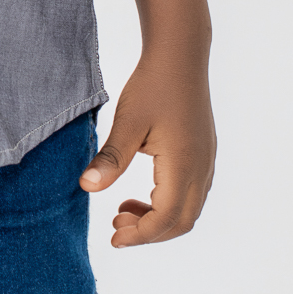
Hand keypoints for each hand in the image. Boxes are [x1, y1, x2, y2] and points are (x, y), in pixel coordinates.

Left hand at [79, 50, 215, 246]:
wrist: (180, 54)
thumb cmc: (152, 84)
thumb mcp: (127, 121)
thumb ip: (111, 158)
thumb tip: (86, 188)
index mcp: (184, 166)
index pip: (166, 219)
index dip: (140, 236)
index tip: (113, 239)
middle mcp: (201, 169)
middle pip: (181, 222)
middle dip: (149, 232)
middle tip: (115, 225)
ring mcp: (206, 161)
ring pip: (189, 209)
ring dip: (159, 219)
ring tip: (123, 211)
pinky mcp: (204, 152)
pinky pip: (192, 193)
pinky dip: (169, 204)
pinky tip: (144, 193)